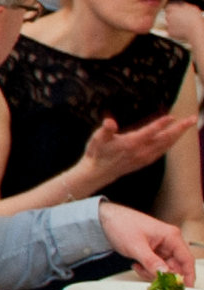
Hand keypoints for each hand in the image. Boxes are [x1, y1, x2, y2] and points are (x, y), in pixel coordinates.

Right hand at [85, 111, 200, 185]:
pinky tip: (174, 139)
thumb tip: (109, 122)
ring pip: (166, 145)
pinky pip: (162, 151)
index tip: (172, 117)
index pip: (150, 132)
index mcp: (130, 143)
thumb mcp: (96, 139)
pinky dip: (170, 144)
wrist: (98, 172)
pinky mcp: (145, 161)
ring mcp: (144, 157)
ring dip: (178, 135)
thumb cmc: (97, 152)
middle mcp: (141, 151)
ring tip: (188, 126)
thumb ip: (105, 130)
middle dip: (180, 128)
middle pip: (165, 138)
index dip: (161, 124)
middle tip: (192, 119)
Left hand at [101, 203, 195, 285]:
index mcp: (171, 236)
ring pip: (165, 268)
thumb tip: (164, 274)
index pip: (187, 260)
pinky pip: (155, 266)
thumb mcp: (135, 246)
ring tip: (139, 266)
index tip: (185, 288)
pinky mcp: (152, 251)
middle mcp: (169, 241)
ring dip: (152, 272)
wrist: (105, 218)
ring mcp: (161, 247)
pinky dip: (147, 269)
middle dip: (163, 275)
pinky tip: (136, 264)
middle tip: (150, 276)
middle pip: (176, 266)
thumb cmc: (121, 223)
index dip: (188, 275)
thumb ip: (151, 261)